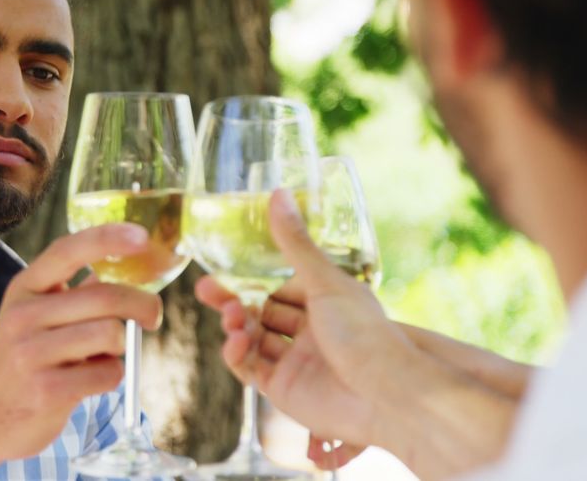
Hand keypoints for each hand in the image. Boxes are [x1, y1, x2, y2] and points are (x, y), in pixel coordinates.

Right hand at [0, 224, 162, 479]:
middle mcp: (23, 314)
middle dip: (142, 305)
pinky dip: (112, 376)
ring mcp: (31, 353)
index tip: (143, 237)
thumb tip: (124, 270)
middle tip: (152, 317)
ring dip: (121, 347)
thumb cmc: (25, 360)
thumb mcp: (36, 317)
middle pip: (105, 296)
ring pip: (110, 334)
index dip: (108, 239)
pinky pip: (108, 373)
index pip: (68, 251)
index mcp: (24, 288)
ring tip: (104, 356)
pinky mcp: (46, 390)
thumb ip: (74, 294)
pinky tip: (92, 381)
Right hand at [199, 190, 519, 478]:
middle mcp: (312, 332)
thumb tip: (277, 193)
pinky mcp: (284, 389)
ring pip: (253, 338)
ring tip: (233, 316)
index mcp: (326, 303)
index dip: (253, 277)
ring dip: (236, 324)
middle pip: (261, 311)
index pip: (281, 286)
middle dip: (233, 300)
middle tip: (204, 290)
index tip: (226, 265)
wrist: (381, 392)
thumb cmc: (363, 331)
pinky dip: (237, 354)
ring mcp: (296, 361)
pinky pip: (250, 369)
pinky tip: (236, 340)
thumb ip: (294, 241)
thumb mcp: (324, 280)